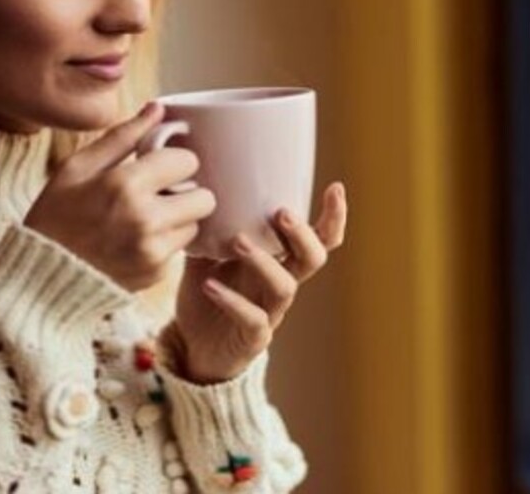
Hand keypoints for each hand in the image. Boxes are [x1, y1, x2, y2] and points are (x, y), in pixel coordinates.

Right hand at [23, 103, 217, 291]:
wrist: (38, 278)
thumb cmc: (55, 216)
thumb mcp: (77, 168)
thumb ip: (122, 136)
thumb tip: (157, 108)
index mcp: (125, 185)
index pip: (187, 161)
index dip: (174, 160)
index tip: (158, 167)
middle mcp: (145, 219)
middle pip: (205, 197)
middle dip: (186, 191)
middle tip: (160, 194)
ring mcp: (153, 252)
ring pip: (195, 225)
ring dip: (177, 219)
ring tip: (144, 219)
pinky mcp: (155, 275)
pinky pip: (179, 251)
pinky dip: (164, 244)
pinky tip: (136, 242)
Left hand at [165, 181, 347, 383]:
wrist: (194, 345)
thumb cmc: (208, 290)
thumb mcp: (207, 251)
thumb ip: (210, 223)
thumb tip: (193, 184)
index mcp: (279, 260)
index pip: (318, 238)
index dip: (333, 217)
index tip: (335, 187)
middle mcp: (281, 284)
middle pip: (313, 260)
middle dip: (303, 235)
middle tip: (282, 213)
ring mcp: (270, 312)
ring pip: (284, 287)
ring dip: (264, 261)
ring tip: (237, 240)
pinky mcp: (253, 338)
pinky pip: (253, 319)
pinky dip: (232, 300)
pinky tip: (209, 285)